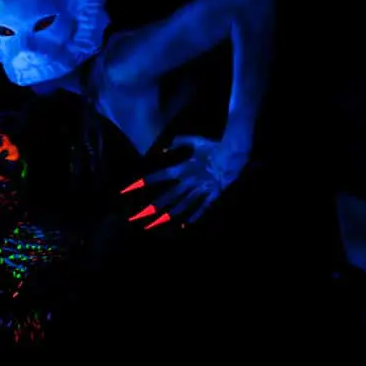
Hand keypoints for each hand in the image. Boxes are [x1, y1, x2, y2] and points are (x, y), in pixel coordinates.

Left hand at [121, 135, 247, 227]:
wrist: (234, 153)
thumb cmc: (213, 146)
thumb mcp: (195, 141)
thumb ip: (179, 142)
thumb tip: (166, 147)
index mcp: (183, 168)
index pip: (160, 175)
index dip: (146, 181)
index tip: (132, 188)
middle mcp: (189, 181)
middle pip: (169, 196)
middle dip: (155, 206)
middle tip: (141, 215)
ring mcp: (201, 189)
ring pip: (183, 205)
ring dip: (171, 215)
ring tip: (159, 223)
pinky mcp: (212, 195)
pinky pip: (202, 207)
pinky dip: (194, 216)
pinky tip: (185, 225)